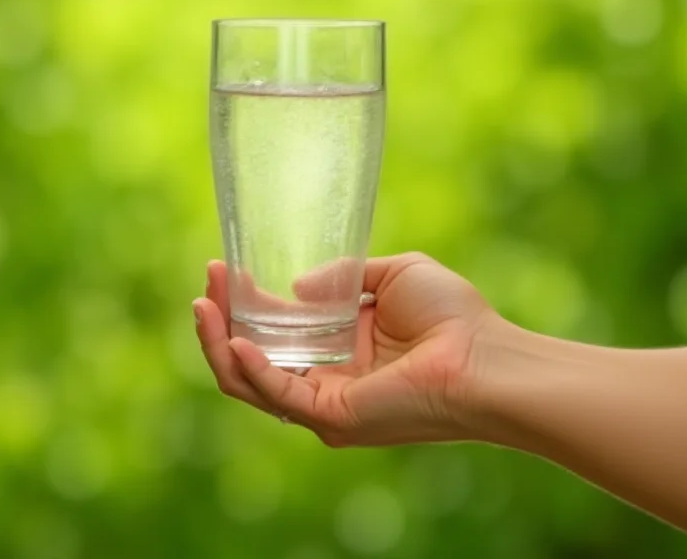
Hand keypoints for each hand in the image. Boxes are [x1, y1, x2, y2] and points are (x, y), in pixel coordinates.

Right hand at [193, 252, 496, 446]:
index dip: (244, 302)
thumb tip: (295, 286)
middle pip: (253, 356)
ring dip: (221, 344)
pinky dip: (252, 369)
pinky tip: (237, 340)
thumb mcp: (393, 274)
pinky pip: (278, 395)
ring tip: (202, 304)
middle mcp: (326, 376)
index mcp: (339, 345)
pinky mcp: (332, 416)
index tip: (222, 269)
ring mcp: (325, 400)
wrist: (484, 355)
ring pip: (252, 382)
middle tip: (206, 283)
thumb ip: (343, 275)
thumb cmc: (451, 315)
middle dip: (222, 321)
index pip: (276, 328)